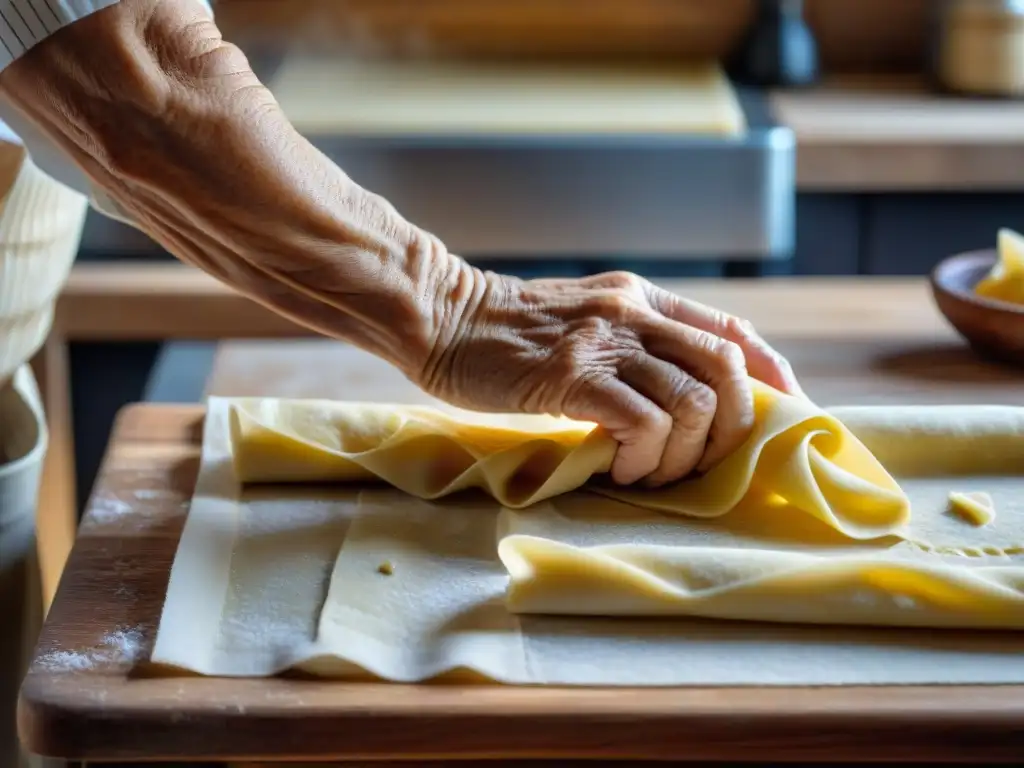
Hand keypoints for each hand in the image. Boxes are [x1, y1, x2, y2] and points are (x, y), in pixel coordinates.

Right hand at [421, 269, 802, 486]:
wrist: (445, 319)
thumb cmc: (510, 335)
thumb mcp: (585, 321)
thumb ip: (632, 343)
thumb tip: (682, 397)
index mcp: (643, 297)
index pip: (733, 333)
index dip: (773, 379)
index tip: (784, 418)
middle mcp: (635, 312)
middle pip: (728, 371)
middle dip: (731, 430)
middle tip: (699, 463)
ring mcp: (605, 341)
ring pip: (693, 403)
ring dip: (684, 455)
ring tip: (650, 472)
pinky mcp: (573, 375)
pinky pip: (643, 423)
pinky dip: (645, 459)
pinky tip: (620, 468)